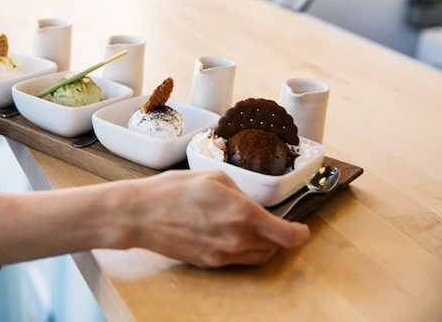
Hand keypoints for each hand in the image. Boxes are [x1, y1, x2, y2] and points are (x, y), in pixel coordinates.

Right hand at [125, 169, 310, 266]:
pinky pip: (238, 261)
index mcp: (243, 214)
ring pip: (259, 257)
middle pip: (275, 248)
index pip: (288, 235)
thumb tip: (252, 206)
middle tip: (274, 223)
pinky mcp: (210, 264)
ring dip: (263, 245)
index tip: (301, 228)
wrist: (140, 215)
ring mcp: (223, 255)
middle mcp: (237, 239)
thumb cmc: (172, 191)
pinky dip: (243, 250)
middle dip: (280, 236)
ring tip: (252, 228)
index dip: (300, 233)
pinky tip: (230, 234)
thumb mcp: (214, 178)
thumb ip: (241, 194)